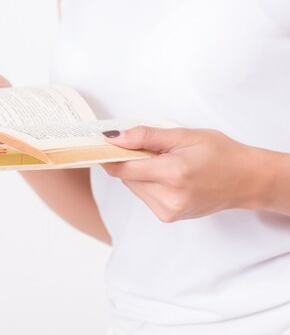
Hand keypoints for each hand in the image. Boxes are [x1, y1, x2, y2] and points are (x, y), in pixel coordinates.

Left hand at [99, 126, 273, 221]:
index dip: (112, 155)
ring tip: (167, 164)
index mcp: (172, 174)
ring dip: (141, 173)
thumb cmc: (220, 154)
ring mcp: (168, 211)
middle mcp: (168, 197)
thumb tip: (114, 138)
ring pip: (134, 186)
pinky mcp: (168, 217)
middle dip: (132, 161)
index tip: (106, 144)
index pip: (123, 168)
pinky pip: (145, 196)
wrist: (247, 180)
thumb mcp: (184, 136)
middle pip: (127, 177)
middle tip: (153, 150)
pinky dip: (150, 184)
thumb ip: (146, 137)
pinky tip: (170, 178)